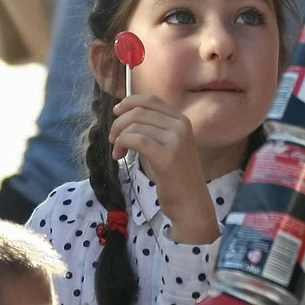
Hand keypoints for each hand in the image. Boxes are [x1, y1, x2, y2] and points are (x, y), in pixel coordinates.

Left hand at [111, 95, 217, 243]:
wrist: (192, 204)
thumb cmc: (177, 178)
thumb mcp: (169, 146)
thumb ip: (155, 130)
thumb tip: (127, 116)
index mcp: (182, 121)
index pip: (151, 100)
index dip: (130, 102)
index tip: (116, 112)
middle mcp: (181, 126)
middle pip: (140, 112)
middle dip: (119, 123)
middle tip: (112, 139)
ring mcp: (175, 140)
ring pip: (135, 126)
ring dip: (119, 137)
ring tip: (117, 152)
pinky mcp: (166, 156)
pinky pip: (136, 140)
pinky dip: (122, 144)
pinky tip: (120, 155)